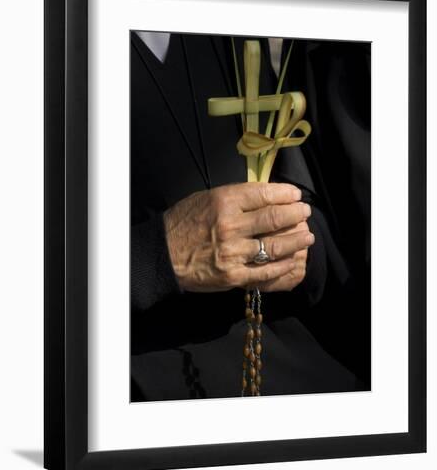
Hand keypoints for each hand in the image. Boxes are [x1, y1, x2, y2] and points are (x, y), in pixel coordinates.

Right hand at [163, 182, 314, 292]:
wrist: (163, 255)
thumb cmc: (183, 222)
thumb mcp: (206, 198)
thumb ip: (235, 197)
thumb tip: (266, 195)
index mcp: (223, 201)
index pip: (264, 194)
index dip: (286, 194)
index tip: (297, 195)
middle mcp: (231, 225)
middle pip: (274, 218)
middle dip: (296, 214)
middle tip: (305, 213)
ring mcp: (233, 252)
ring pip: (275, 245)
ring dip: (296, 240)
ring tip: (307, 236)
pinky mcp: (233, 276)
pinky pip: (266, 271)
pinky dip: (283, 265)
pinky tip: (292, 259)